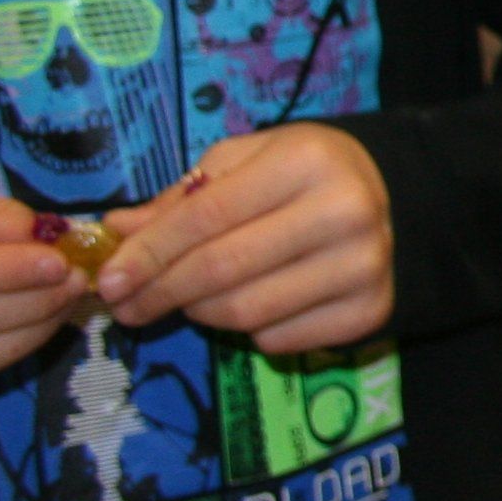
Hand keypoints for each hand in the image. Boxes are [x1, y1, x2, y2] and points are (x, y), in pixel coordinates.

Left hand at [102, 125, 393, 353]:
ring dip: (199, 312)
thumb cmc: (303, 173)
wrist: (393, 198)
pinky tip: (252, 302)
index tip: (108, 279)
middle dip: (159, 292)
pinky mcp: (370, 311)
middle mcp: (344, 212)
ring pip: (244, 312)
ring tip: (188, 299)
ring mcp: (363, 266)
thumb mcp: (245, 161)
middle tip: (125, 306)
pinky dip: (249, 330)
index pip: (206, 216)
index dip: (148, 252)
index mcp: (307, 161)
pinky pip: (278, 339)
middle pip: (221, 270)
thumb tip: (118, 231)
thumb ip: (183, 197)